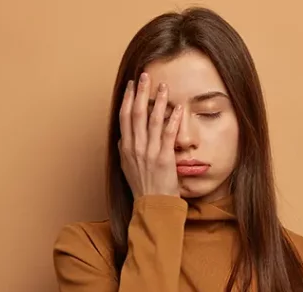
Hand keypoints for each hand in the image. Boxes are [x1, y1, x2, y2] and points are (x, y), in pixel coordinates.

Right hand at [119, 73, 183, 198]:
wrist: (152, 206)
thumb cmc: (142, 187)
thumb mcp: (127, 167)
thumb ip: (126, 150)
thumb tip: (124, 137)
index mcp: (126, 147)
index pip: (124, 117)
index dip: (128, 98)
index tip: (132, 84)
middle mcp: (135, 147)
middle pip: (136, 113)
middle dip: (141, 92)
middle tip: (145, 75)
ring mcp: (149, 152)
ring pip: (152, 120)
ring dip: (158, 101)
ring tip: (163, 86)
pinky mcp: (164, 158)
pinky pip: (168, 134)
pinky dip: (173, 119)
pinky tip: (178, 108)